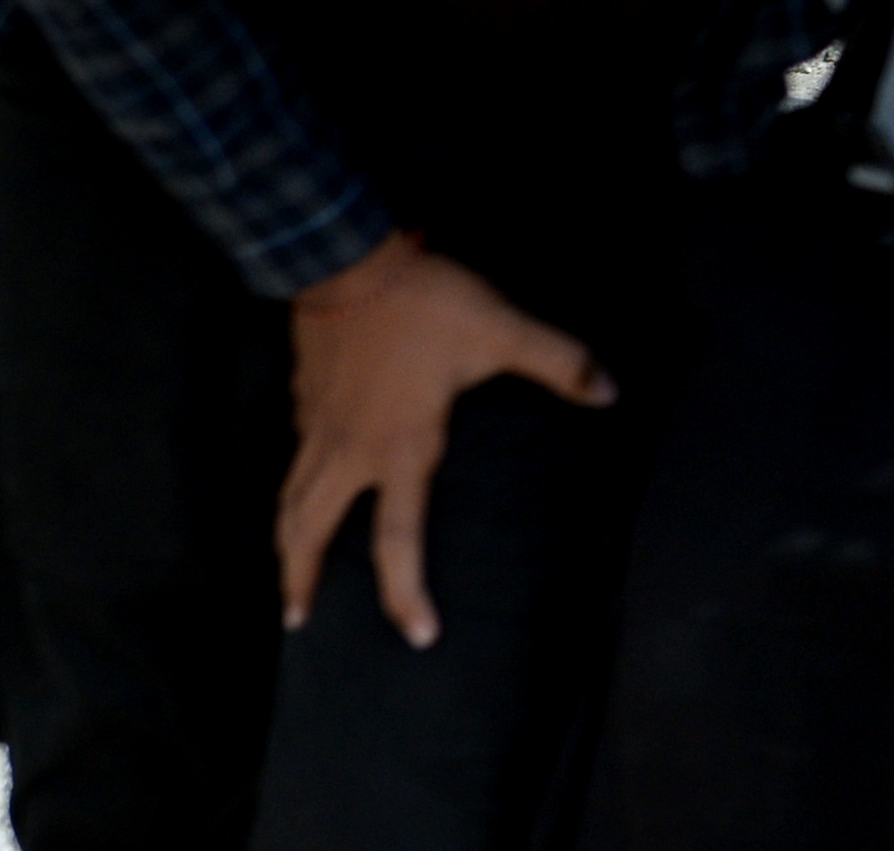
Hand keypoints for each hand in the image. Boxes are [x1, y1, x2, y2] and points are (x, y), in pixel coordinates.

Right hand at [279, 234, 613, 647]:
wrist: (351, 258)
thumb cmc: (427, 302)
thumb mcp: (503, 330)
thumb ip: (560, 364)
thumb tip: (609, 393)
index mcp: (399, 448)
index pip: (398, 540)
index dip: (406, 592)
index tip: (417, 634)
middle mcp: (349, 449)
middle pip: (311, 533)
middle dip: (302, 580)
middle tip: (299, 621)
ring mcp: (317, 426)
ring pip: (288, 500)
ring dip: (283, 542)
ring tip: (285, 573)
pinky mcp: (301, 400)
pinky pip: (290, 458)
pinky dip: (288, 488)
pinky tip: (297, 490)